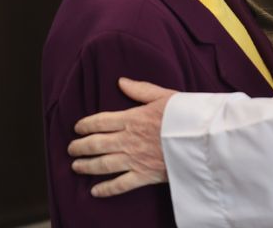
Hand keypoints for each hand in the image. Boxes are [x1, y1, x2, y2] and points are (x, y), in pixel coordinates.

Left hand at [68, 78, 177, 196]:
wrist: (202, 138)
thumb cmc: (186, 115)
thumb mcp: (165, 95)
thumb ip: (141, 90)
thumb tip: (121, 81)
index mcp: (133, 118)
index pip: (101, 121)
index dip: (86, 124)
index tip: (77, 127)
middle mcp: (129, 140)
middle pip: (96, 144)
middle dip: (80, 146)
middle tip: (71, 148)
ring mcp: (135, 159)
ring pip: (103, 164)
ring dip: (86, 166)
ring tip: (76, 166)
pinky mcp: (144, 175)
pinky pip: (120, 185)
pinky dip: (106, 189)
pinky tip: (95, 191)